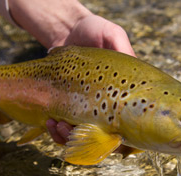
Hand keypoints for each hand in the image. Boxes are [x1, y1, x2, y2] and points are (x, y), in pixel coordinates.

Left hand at [47, 15, 134, 143]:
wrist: (67, 30)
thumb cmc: (94, 31)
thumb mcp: (112, 34)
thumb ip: (122, 48)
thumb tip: (131, 67)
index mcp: (122, 94)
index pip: (126, 125)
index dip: (119, 140)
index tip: (107, 137)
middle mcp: (105, 105)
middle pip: (100, 137)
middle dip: (86, 140)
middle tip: (72, 129)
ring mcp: (84, 107)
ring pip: (79, 136)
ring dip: (66, 137)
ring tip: (57, 124)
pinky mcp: (66, 106)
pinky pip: (62, 127)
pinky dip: (55, 130)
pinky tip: (50, 120)